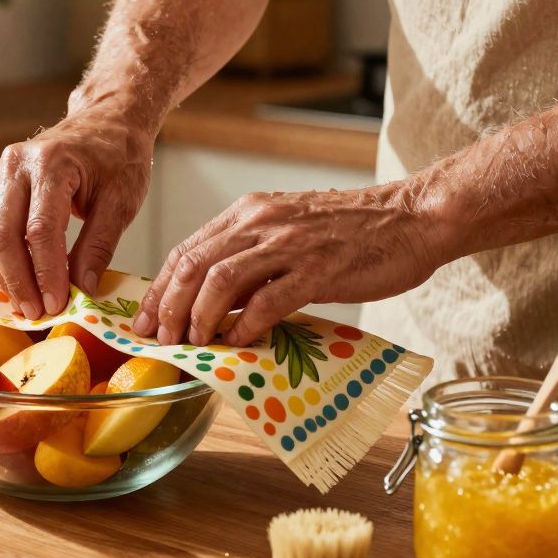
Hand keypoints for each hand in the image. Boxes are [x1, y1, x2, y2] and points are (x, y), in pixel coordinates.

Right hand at [0, 113, 151, 318]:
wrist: (106, 121)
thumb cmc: (118, 157)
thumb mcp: (121, 201)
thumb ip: (98, 246)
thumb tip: (82, 290)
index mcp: (51, 163)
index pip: (39, 229)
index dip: (46, 272)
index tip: (57, 304)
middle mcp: (16, 164)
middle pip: (1, 234)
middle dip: (18, 280)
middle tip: (37, 312)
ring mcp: (0, 172)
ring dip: (2, 274)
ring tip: (26, 302)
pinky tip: (17, 280)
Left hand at [131, 183, 448, 346]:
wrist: (413, 217)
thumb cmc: (351, 232)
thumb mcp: (287, 234)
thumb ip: (249, 263)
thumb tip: (211, 305)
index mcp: (248, 213)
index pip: (186, 250)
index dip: (159, 289)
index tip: (143, 321)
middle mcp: (261, 222)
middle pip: (193, 265)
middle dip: (168, 307)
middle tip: (159, 339)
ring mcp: (289, 243)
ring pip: (221, 280)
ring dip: (199, 317)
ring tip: (192, 343)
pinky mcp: (319, 268)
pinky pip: (270, 299)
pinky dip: (246, 324)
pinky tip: (238, 342)